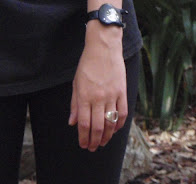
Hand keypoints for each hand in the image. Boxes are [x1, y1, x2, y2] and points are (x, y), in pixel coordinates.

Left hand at [68, 22, 126, 150]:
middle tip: (92, 148)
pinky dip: (119, 125)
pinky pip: (123, 114)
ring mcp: (112, 95)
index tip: (83, 144)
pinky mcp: (122, 92)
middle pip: (97, 127)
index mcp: (84, 95)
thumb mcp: (76, 82)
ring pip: (111, 123)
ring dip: (107, 136)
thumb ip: (74, 103)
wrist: (103, 48)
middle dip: (94, 141)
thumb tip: (72, 123)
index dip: (83, 137)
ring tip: (103, 142)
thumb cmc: (87, 64)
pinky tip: (115, 129)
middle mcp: (98, 98)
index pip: (83, 123)